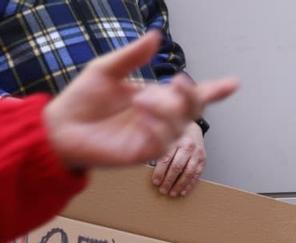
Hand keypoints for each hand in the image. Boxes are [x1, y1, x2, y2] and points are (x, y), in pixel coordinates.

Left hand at [42, 31, 236, 171]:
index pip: (191, 95)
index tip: (234, 83)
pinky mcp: (143, 153)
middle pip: (192, 108)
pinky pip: (163, 140)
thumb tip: (156, 36)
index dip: (214, 90)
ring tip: (140, 101)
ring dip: (166, 109)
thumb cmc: (82, 100)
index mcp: (155, 97)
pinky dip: (156, 126)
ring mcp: (153, 136)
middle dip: (191, 95)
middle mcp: (159, 117)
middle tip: (176, 82)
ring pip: (180, 124)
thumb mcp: (106, 69)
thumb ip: (133, 56)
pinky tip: (140, 115)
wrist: (61, 127)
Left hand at [153, 121, 204, 196]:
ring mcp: (197, 153)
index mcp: (175, 139)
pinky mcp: (203, 159)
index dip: (160, 172)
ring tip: (172, 193)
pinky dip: (190, 185)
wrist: (193, 127)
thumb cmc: (176, 133)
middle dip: (169, 181)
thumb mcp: (165, 136)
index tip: (155, 182)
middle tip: (163, 190)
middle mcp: (187, 146)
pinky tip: (183, 191)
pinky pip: (197, 175)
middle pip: (177, 167)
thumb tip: (148, 165)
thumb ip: (157, 148)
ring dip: (179, 185)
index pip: (166, 159)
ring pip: (188, 173)